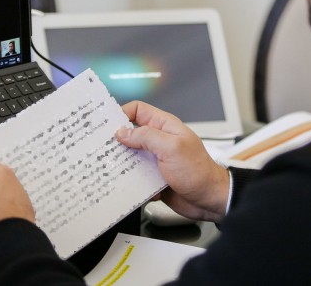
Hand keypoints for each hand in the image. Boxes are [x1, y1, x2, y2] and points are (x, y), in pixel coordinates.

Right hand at [116, 101, 229, 221]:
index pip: (138, 110)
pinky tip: (122, 184)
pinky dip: (128, 179)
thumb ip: (146, 137)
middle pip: (130, 134)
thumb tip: (123, 132)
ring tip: (107, 166)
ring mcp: (155, 159)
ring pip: (130, 156)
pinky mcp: (153, 177)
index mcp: (165, 127)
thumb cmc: (199, 171)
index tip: (106, 124)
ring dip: (120, 162)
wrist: (209, 199)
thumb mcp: (171, 148)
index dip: (122, 113)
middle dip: (116, 140)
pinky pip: (135, 175)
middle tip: (100, 146)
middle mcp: (159, 141)